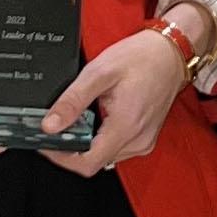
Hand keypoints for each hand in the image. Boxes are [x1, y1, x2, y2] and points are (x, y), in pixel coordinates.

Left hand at [36, 25, 190, 176]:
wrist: (170, 53)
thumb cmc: (141, 57)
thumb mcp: (99, 72)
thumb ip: (72, 101)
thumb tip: (50, 125)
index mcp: (126, 126)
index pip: (87, 163)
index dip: (62, 158)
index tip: (46, 143)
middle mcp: (137, 140)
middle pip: (94, 161)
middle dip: (70, 147)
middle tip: (56, 125)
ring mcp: (143, 141)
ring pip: (104, 156)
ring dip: (86, 143)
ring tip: (78, 118)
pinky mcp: (145, 138)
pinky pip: (115, 148)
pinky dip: (100, 139)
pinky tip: (96, 118)